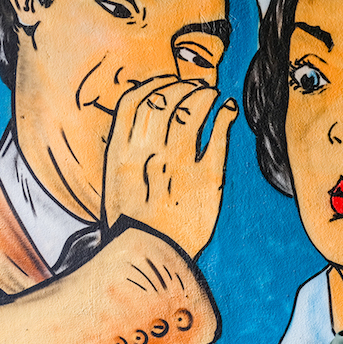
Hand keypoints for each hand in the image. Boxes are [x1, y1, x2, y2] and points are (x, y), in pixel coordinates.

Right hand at [102, 76, 237, 257]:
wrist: (149, 260)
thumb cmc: (130, 227)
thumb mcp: (114, 186)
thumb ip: (124, 155)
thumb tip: (139, 128)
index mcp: (121, 153)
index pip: (134, 102)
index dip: (152, 85)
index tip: (166, 83)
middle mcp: (148, 152)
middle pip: (164, 100)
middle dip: (182, 87)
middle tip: (196, 85)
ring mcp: (177, 163)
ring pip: (192, 110)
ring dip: (204, 95)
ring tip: (213, 95)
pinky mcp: (206, 178)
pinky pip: (217, 135)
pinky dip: (224, 115)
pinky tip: (228, 109)